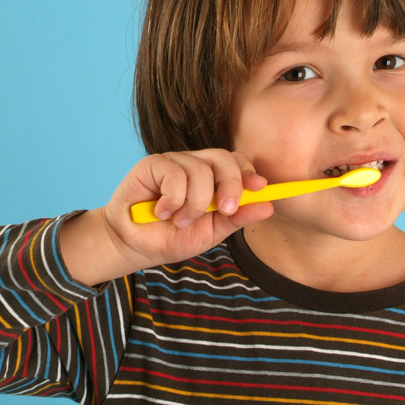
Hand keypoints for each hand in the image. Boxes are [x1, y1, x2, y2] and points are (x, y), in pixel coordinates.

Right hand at [61, 150, 273, 285]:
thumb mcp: (211, 231)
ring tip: (179, 221)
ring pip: (200, 170)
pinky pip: (175, 175)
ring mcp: (173, 162)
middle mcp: (194, 164)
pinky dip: (172, 200)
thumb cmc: (172, 237)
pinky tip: (161, 212)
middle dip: (230, 185)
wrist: (136, 246)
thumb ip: (237, 217)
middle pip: (223, 158)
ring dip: (194, 204)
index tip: (259, 188)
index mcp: (212, 178)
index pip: (236, 162)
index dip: (248, 172)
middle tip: (223, 210)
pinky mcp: (152, 164)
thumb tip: (268, 205)